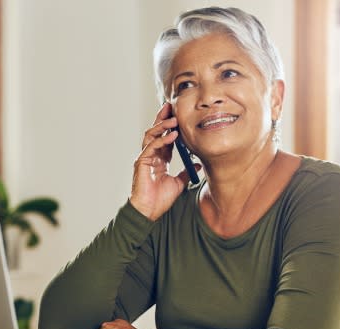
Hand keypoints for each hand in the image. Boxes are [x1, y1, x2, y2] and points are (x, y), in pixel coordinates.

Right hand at [130, 103, 199, 220]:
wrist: (149, 211)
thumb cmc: (160, 199)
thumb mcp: (179, 183)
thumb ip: (186, 172)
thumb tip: (198, 164)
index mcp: (159, 158)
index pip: (165, 137)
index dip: (171, 126)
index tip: (180, 115)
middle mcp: (151, 155)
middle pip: (156, 131)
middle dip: (163, 118)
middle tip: (172, 106)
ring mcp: (145, 158)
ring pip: (151, 135)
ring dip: (162, 126)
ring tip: (174, 120)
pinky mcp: (141, 163)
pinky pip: (151, 146)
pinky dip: (161, 140)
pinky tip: (172, 135)